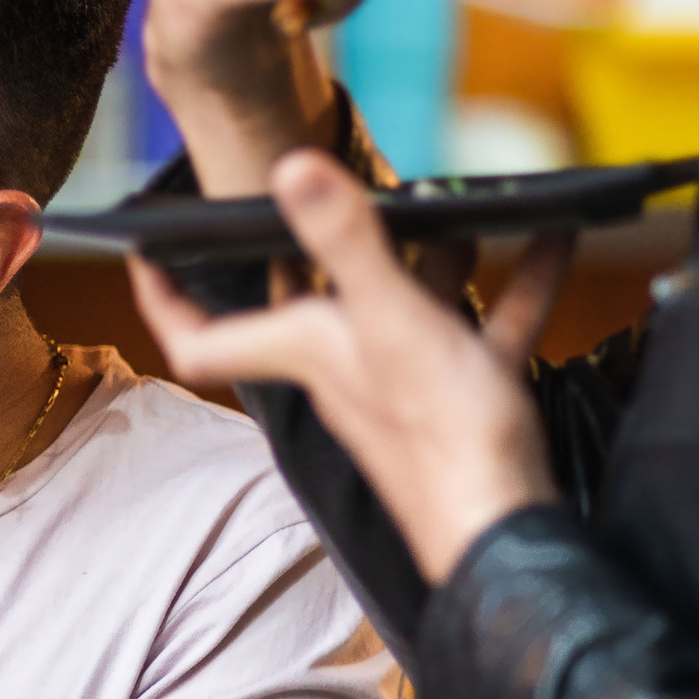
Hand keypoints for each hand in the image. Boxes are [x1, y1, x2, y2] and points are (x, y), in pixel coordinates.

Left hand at [129, 151, 567, 580]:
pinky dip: (514, 285)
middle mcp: (341, 368)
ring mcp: (404, 385)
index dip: (163, 296)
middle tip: (322, 192)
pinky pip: (485, 329)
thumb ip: (343, 242)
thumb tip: (291, 166)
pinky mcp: (465, 399)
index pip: (198, 335)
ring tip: (456, 206)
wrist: (507, 531)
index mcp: (303, 351)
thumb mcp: (389, 317)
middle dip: (312, 250)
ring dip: (429, 257)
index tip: (146, 247)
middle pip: (306, 305)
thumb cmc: (440, 435)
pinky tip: (552, 239)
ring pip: (404, 307)